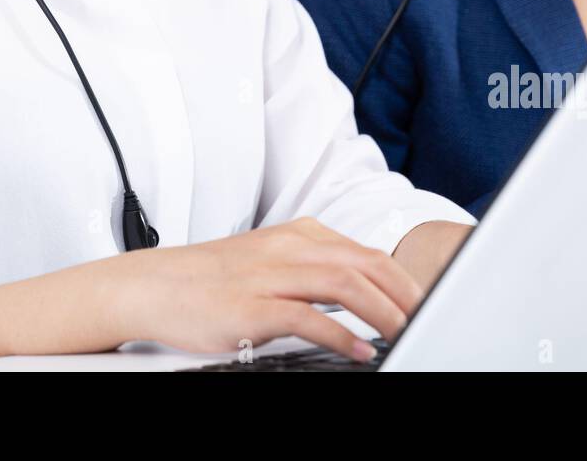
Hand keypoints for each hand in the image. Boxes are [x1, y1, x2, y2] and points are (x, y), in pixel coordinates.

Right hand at [114, 216, 425, 361]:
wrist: (156, 285)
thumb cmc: (215, 279)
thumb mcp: (272, 260)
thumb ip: (315, 269)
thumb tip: (365, 291)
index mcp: (300, 235)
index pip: (368, 253)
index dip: (405, 280)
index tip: (427, 304)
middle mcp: (290, 248)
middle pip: (365, 264)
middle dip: (405, 294)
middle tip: (430, 320)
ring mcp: (270, 275)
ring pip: (343, 284)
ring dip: (383, 312)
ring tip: (406, 334)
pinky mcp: (252, 307)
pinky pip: (306, 318)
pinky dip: (339, 334)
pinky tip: (359, 350)